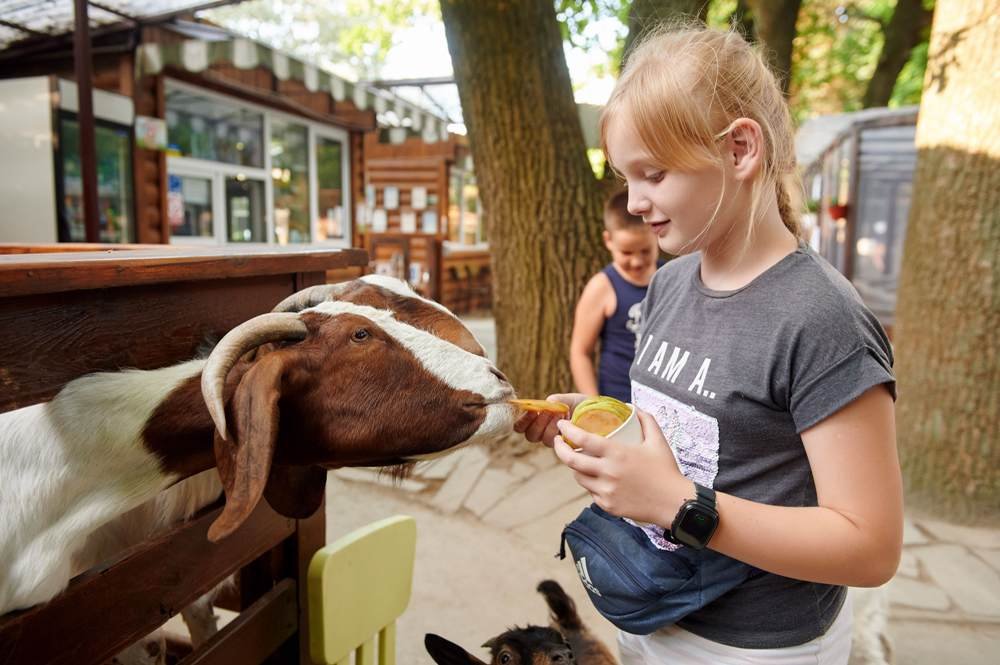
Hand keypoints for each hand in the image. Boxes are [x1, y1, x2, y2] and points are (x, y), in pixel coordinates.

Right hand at [512, 393, 588, 447]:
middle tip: (547, 413)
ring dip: (550, 427)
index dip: (522, 421)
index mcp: (542, 419)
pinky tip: (568, 424)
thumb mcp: (572, 399)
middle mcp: (547, 432)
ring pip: (544, 440)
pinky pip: (558, 444)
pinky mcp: (569, 448)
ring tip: (560, 417)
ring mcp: (558, 441)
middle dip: (537, 423)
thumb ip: (559, 400)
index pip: (522, 426)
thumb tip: (547, 402)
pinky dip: (561, 433)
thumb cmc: (586, 406)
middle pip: (531, 436)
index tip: (531, 411)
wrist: (605, 415)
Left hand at [553, 408, 687, 525]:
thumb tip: (633, 408)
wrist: (674, 503)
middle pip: (571, 460)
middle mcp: (608, 472)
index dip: (567, 431)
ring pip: (579, 477)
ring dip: (576, 467)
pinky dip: (591, 484)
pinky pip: (590, 492)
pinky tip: (598, 478)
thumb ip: (646, 420)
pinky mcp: (607, 506)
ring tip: (580, 460)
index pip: (582, 439)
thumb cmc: (666, 470)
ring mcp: (606, 491)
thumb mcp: (658, 441)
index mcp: (617, 453)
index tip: (562, 425)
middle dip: (559, 449)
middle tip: (558, 442)